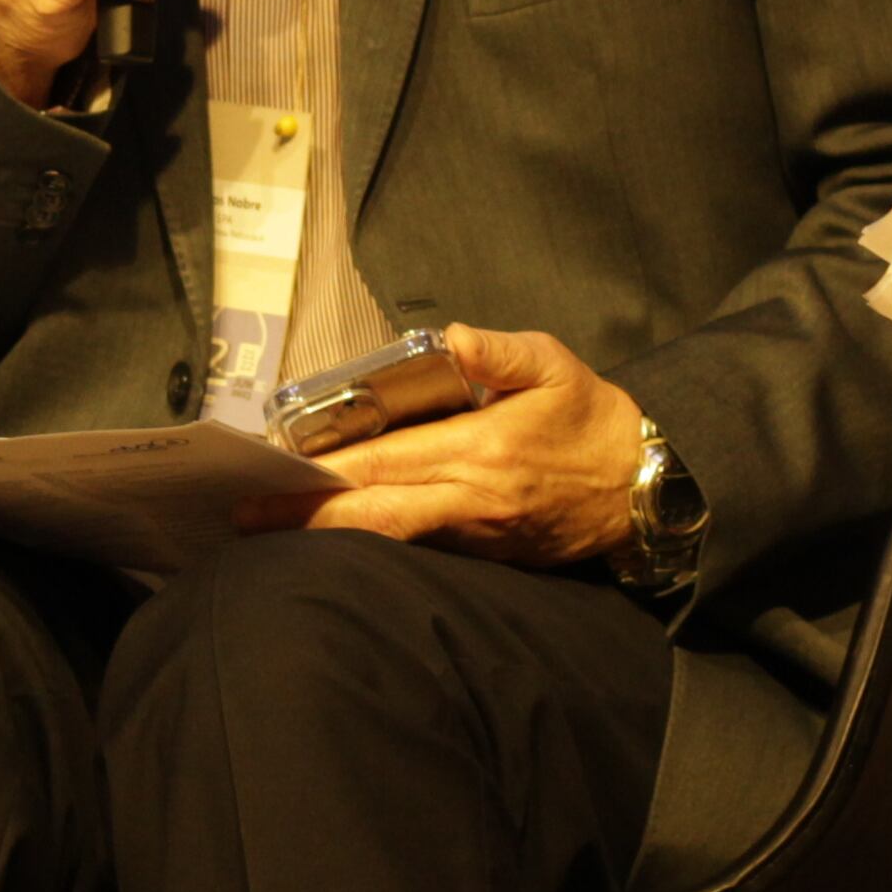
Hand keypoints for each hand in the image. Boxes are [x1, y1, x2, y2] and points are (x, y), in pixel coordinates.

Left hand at [245, 323, 641, 571]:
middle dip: (305, 520)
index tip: (272, 476)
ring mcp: (476, 536)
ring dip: (332, 534)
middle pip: (373, 517)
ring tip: (273, 526)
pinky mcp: (487, 555)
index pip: (385, 465)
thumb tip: (450, 336)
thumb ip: (500, 349)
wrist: (647, 488)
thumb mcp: (556, 365)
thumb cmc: (594, 421)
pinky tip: (338, 533)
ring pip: (391, 541)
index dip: (324, 476)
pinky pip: (420, 550)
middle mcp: (470, 502)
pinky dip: (375, 543)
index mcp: (480, 451)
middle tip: (244, 518)